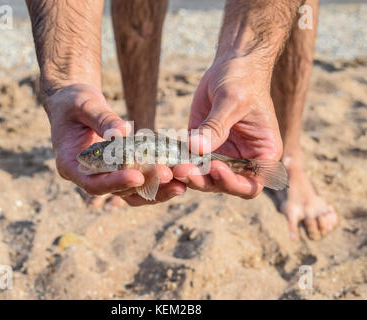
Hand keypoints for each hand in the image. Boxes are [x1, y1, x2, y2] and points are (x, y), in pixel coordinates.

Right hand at [45, 84, 184, 204]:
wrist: (74, 103)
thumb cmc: (73, 102)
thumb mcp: (84, 104)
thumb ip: (102, 119)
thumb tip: (124, 131)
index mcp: (71, 165)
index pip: (94, 183)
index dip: (115, 182)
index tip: (137, 176)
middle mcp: (88, 177)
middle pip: (117, 192)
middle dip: (144, 186)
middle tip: (168, 176)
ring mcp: (105, 176)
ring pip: (132, 192)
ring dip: (156, 190)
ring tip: (180, 185)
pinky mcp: (119, 170)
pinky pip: (139, 181)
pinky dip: (157, 180)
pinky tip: (177, 174)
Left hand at [173, 56, 282, 198]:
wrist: (232, 65)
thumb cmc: (242, 79)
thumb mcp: (231, 100)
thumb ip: (216, 126)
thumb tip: (196, 148)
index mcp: (262, 154)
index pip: (252, 184)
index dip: (233, 183)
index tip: (215, 167)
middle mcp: (243, 160)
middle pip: (224, 185)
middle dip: (205, 181)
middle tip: (184, 170)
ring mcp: (222, 155)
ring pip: (205, 178)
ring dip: (190, 176)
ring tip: (174, 167)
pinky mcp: (202, 147)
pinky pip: (191, 162)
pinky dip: (179, 164)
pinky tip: (167, 161)